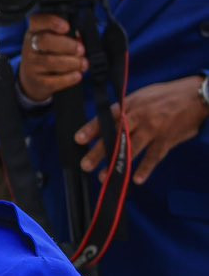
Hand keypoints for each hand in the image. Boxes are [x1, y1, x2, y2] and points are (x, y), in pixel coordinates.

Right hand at [17, 14, 86, 102]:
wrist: (33, 80)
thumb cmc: (47, 55)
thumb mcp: (51, 41)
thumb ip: (65, 36)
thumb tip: (81, 38)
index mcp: (34, 32)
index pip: (37, 21)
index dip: (52, 22)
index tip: (67, 27)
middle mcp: (29, 47)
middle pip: (45, 40)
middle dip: (67, 45)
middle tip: (81, 50)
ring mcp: (31, 65)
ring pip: (50, 61)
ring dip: (72, 62)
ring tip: (83, 64)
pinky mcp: (37, 81)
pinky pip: (53, 80)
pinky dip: (69, 78)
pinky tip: (77, 75)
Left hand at [76, 77, 208, 185]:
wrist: (196, 96)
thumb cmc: (167, 96)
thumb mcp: (143, 96)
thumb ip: (126, 108)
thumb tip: (108, 120)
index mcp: (132, 104)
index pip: (108, 117)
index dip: (93, 128)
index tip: (79, 139)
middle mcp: (140, 116)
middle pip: (116, 135)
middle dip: (99, 151)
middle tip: (85, 164)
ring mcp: (154, 129)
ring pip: (131, 148)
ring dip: (117, 163)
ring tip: (104, 176)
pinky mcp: (167, 139)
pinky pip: (154, 156)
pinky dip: (145, 168)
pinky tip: (136, 179)